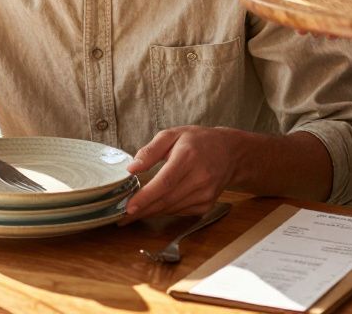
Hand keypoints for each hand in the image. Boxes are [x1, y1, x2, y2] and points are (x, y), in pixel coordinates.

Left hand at [121, 127, 241, 221]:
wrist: (231, 153)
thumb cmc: (198, 141)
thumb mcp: (173, 135)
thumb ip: (151, 150)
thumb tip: (131, 169)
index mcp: (188, 157)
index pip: (165, 182)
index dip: (146, 197)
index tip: (128, 207)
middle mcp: (199, 178)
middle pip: (166, 200)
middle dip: (142, 210)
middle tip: (121, 217)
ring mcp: (205, 194)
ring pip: (171, 209)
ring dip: (151, 212)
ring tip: (133, 213)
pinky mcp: (207, 205)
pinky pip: (180, 212)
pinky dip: (165, 211)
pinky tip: (154, 207)